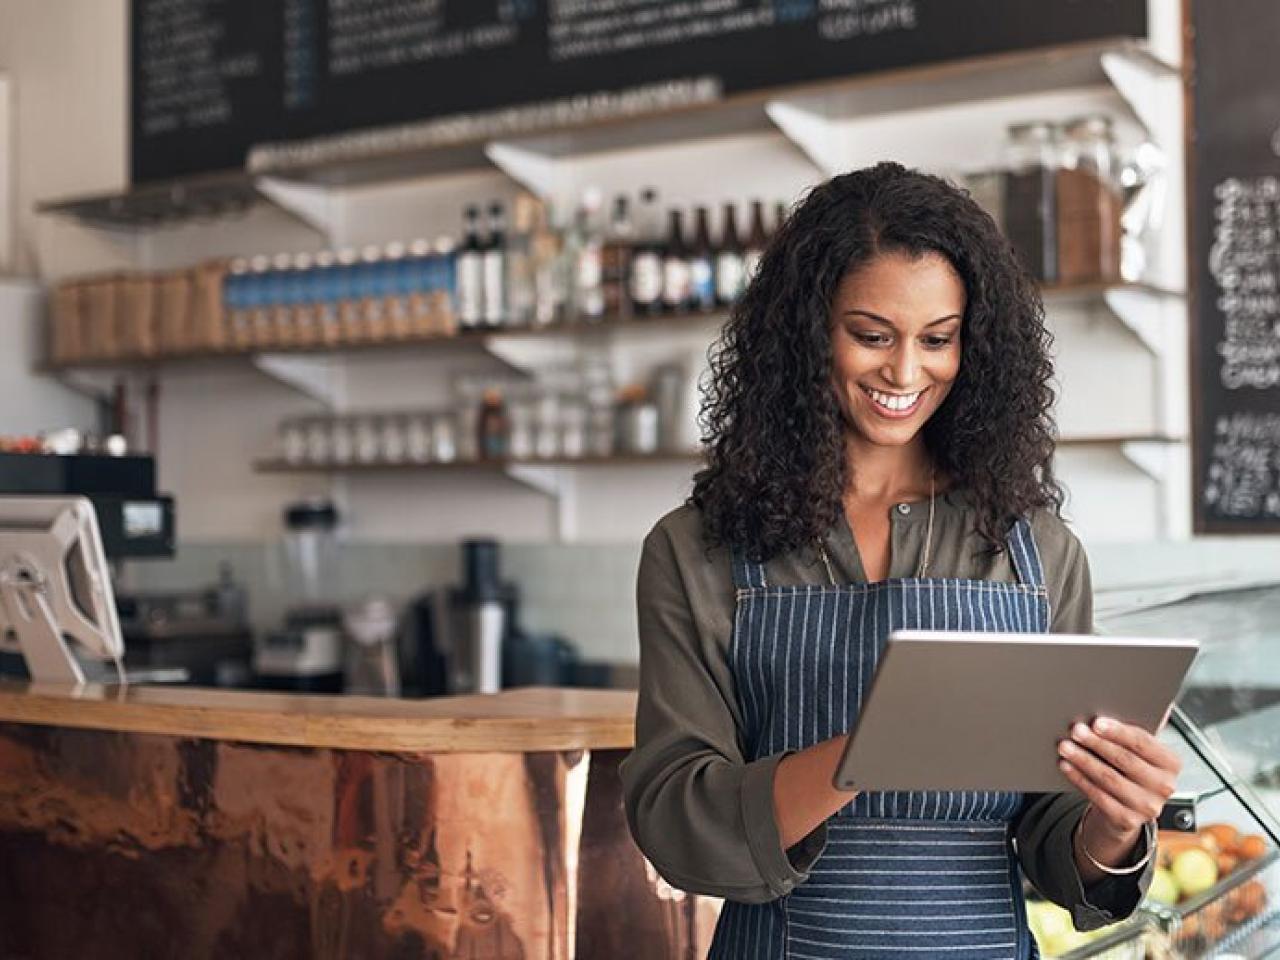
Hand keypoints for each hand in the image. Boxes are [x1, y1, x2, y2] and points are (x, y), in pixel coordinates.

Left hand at [1057, 715, 1181, 839]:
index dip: (1118, 732)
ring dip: (1084, 760)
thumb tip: (1126, 699)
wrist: (1129, 808)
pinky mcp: (1128, 820)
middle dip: (1097, 743)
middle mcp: (1164, 786)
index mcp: (1171, 763)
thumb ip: (1135, 730)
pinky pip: (1099, 797)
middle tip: (1076, 731)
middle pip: (1125, 760)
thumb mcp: (1140, 751)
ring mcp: (1147, 806)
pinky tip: (1067, 766)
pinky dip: (1080, 779)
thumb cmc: (1131, 769)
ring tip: (1066, 747)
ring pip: (1109, 778)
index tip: (1096, 722)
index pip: (1143, 743)